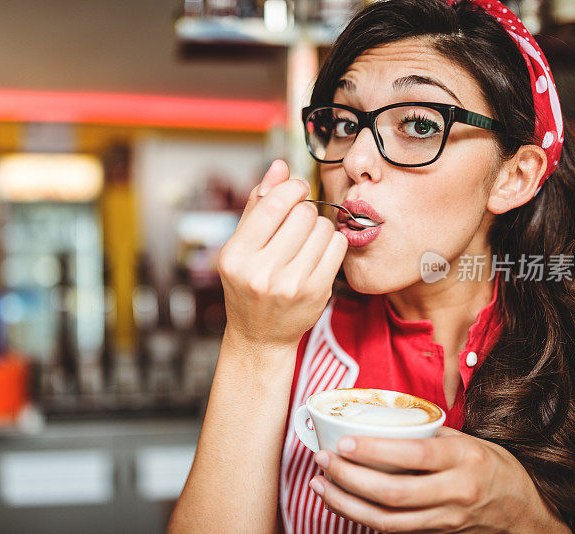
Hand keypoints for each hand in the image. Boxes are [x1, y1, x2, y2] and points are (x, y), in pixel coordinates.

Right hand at [218, 159, 347, 349]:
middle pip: (303, 214)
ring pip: (323, 228)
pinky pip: (338, 246)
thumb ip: (258, 204)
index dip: (292, 188)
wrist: (260, 336)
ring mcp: (291, 285)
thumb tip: (279, 166)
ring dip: (319, 227)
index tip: (296, 190)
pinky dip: (332, 242)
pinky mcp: (316, 293)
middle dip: (304, 211)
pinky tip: (318, 252)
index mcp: (236, 255)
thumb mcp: (241, 245)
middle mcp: (261, 272)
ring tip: (306, 241)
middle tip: (297, 224)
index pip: (274, 204)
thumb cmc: (248, 285)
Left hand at [309, 427, 567, 532]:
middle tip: (323, 460)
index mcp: (462, 458)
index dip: (374, 450)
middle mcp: (455, 492)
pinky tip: (339, 501)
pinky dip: (360, 516)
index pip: (413, 455)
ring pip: (387, 519)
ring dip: (347, 503)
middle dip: (350, 477)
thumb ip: (428, 434)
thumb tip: (381, 417)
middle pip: (393, 492)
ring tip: (320, 484)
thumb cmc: (492, 467)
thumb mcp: (468, 441)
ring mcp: (446, 519)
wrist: (525, 511)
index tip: (344, 441)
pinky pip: (392, 529)